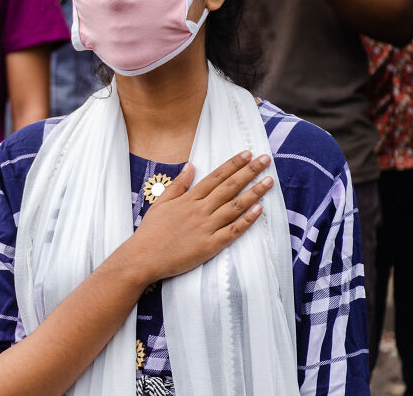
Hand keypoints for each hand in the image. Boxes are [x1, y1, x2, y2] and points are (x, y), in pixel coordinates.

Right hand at [124, 151, 272, 282]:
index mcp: (188, 199)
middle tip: (265, 159)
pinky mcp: (210, 245)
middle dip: (249, 172)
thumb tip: (191, 166)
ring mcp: (206, 227)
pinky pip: (233, 231)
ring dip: (253, 193)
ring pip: (235, 207)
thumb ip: (178, 184)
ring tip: (269, 181)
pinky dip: (247, 220)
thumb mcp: (161, 203)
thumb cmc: (150, 232)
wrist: (143, 257)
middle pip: (229, 187)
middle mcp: (199, 210)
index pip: (215, 177)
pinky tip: (260, 210)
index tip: (247, 154)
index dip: (233, 164)